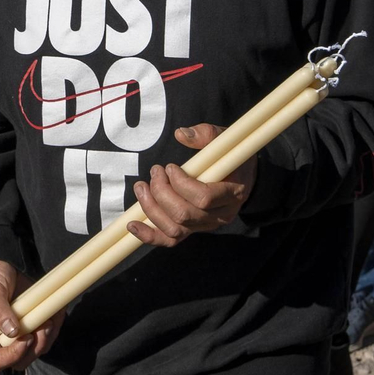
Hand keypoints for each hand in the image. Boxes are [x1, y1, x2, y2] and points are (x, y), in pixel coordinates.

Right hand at [0, 260, 62, 372]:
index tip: (25, 339)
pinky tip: (53, 315)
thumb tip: (12, 332)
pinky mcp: (31, 327)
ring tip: (47, 321)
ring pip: (34, 352)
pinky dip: (52, 329)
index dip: (10, 357)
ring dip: (45, 340)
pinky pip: (45, 337)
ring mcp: (17, 335)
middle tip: (41, 328)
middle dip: (33, 349)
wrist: (0, 265)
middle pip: (17, 362)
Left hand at [127, 124, 257, 246]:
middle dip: (161, 193)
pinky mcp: (192, 230)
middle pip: (184, 215)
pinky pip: (170, 240)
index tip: (169, 167)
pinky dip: (149, 235)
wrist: (241, 177)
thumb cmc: (230, 156)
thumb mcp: (224, 140)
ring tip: (141, 187)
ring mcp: (205, 225)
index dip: (181, 184)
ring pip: (175, 229)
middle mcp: (220, 215)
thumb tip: (181, 134)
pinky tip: (132, 226)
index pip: (204, 198)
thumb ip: (206, 134)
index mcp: (232, 194)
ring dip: (152, 208)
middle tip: (155, 172)